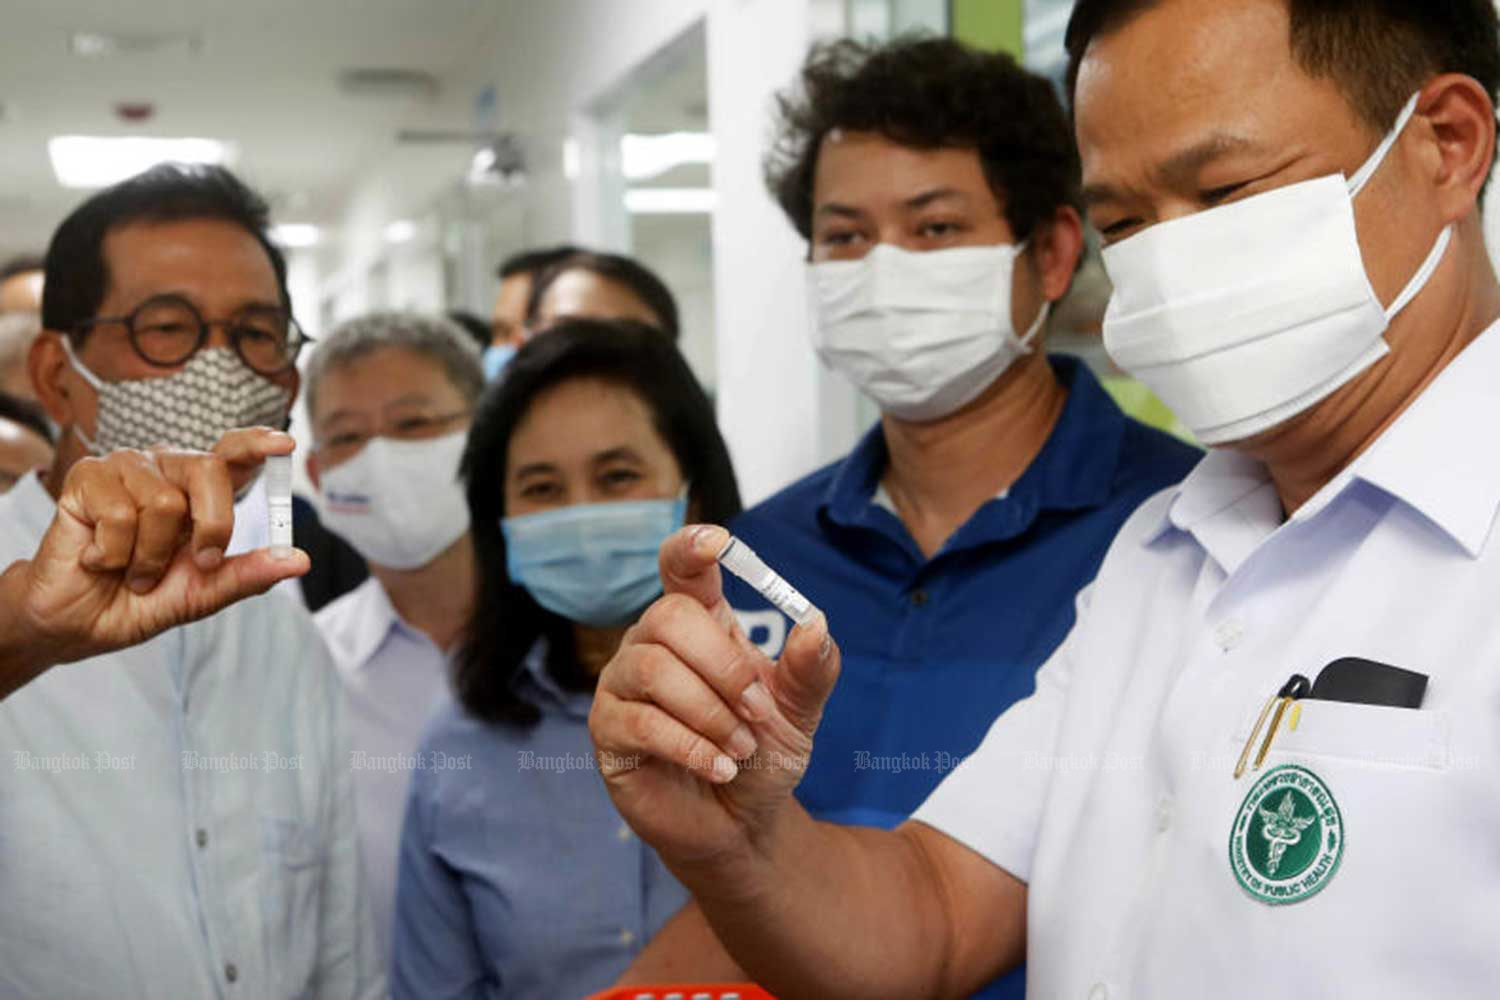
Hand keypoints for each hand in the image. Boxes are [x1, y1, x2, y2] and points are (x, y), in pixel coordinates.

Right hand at [8, 428, 308, 671]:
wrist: (76, 623)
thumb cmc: (139, 600)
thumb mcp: (202, 594)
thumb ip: (247, 574)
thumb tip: (299, 560)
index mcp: (200, 492)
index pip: (233, 454)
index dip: (258, 444)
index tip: (285, 445)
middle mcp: (167, 470)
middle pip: (209, 470)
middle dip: (210, 526)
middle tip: (194, 563)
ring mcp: (126, 468)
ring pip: (164, 503)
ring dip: (149, 556)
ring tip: (131, 569)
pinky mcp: (87, 476)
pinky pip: (119, 513)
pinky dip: (113, 552)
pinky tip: (98, 557)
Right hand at [589, 524, 839, 872]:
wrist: (742, 824)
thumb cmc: (762, 754)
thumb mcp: (800, 711)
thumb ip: (811, 668)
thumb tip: (815, 623)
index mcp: (698, 623)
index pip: (680, 567)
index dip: (691, 547)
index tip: (719, 544)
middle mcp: (652, 643)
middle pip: (669, 617)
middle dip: (723, 666)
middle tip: (756, 711)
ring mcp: (623, 686)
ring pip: (653, 668)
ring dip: (710, 712)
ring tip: (740, 748)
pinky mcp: (608, 732)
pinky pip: (641, 722)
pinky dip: (691, 746)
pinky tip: (720, 767)